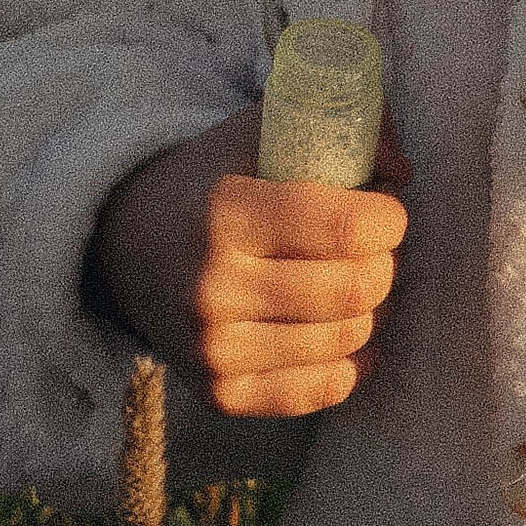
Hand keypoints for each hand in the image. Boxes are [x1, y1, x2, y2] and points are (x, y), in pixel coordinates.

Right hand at [88, 103, 410, 417]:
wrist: (123, 248)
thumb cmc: (211, 183)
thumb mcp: (261, 134)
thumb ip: (341, 129)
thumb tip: (403, 172)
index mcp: (224, 213)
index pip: (349, 228)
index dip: (389, 217)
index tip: (382, 208)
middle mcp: (213, 288)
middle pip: (357, 288)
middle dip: (384, 262)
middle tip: (370, 248)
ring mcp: (214, 350)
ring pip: (350, 339)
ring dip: (372, 309)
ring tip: (352, 281)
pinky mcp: (221, 395)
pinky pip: (327, 389)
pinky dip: (349, 359)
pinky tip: (335, 327)